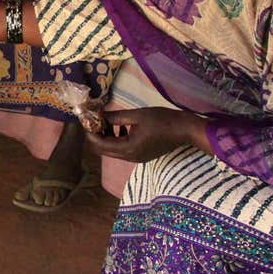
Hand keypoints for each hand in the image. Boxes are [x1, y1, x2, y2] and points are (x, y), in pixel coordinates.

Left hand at [87, 107, 208, 162]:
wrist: (185, 130)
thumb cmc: (163, 120)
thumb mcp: (138, 115)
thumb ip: (116, 117)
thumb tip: (99, 115)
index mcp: (128, 148)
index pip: (100, 144)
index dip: (90, 132)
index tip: (87, 119)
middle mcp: (129, 157)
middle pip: (103, 150)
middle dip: (96, 136)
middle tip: (95, 119)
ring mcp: (136, 158)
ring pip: (112, 150)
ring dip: (106, 137)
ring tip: (108, 121)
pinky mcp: (141, 155)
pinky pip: (122, 150)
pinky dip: (117, 139)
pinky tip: (122, 127)